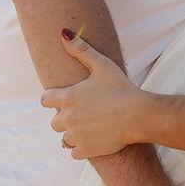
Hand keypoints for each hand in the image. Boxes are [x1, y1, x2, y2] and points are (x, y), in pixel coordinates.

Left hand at [40, 30, 158, 158]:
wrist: (139, 115)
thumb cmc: (122, 88)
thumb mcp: (102, 65)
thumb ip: (81, 50)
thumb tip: (63, 33)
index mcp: (68, 97)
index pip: (45, 100)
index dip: (53, 99)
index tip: (65, 99)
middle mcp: (68, 118)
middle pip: (54, 122)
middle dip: (65, 119)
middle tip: (83, 114)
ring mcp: (76, 135)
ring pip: (64, 138)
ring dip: (73, 134)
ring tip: (89, 128)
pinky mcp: (86, 150)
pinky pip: (73, 152)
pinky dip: (80, 148)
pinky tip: (92, 140)